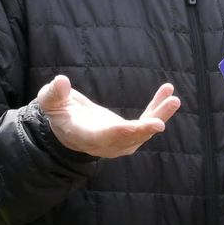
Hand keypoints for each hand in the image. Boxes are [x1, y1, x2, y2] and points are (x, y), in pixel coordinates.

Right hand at [36, 75, 180, 157]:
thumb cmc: (57, 112)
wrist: (67, 127)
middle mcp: (105, 143)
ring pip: (142, 131)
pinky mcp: (128, 132)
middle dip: (146, 127)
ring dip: (159, 115)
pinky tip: (168, 92)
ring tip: (173, 99)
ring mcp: (119, 140)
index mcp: (85, 136)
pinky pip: (145, 121)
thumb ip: (54, 93)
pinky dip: (157, 108)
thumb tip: (61, 81)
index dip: (123, 132)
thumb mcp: (50, 101)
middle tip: (163, 117)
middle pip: (130, 138)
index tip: (143, 126)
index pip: (105, 136)